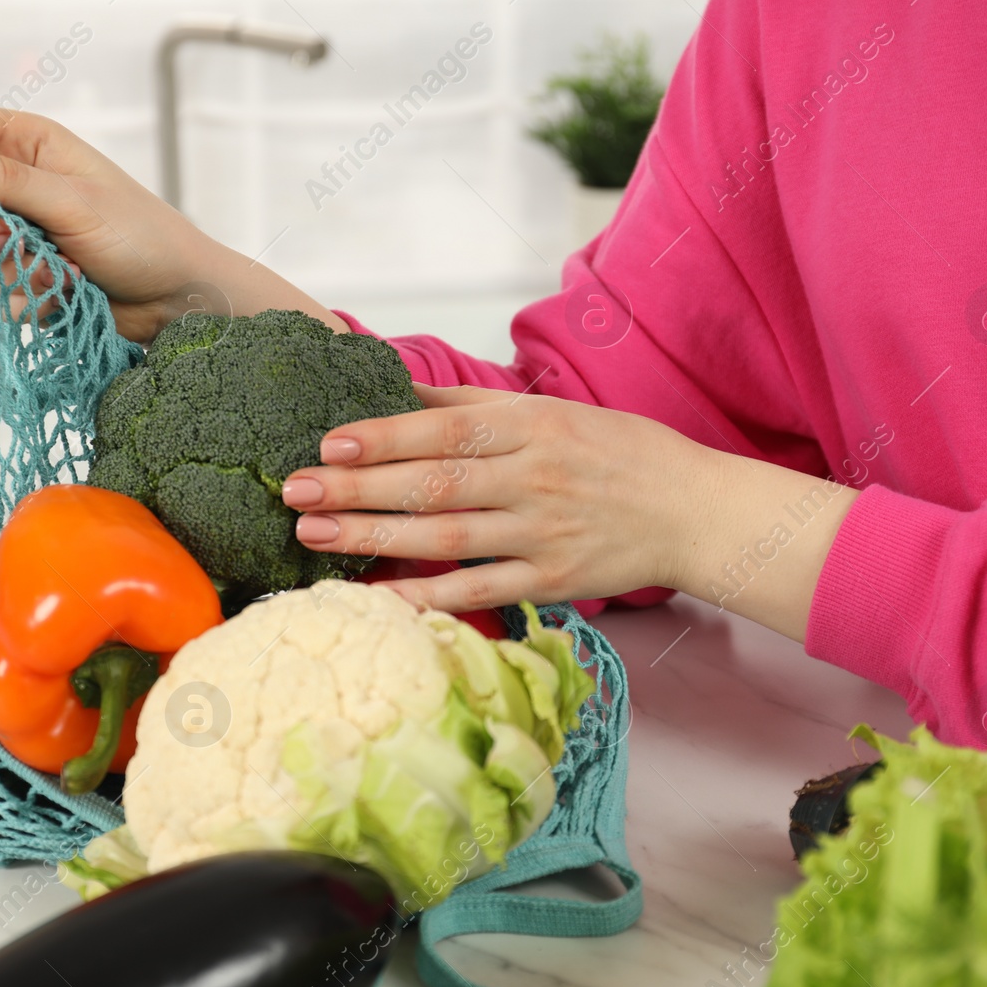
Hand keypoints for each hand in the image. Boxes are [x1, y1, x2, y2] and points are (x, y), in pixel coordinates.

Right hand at [0, 104, 346, 340]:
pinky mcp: (21, 272)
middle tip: (8, 240)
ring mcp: (15, 228)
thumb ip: (3, 182)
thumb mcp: (73, 203)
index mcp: (26, 140)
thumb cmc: (143, 240)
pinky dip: (19, 293)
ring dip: (4, 264)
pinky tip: (64, 291)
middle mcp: (13, 178)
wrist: (181, 302)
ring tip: (59, 269)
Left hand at [279, 383, 720, 612]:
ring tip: (314, 536)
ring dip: (374, 538)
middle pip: (433, 485)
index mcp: (531, 428)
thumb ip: (473, 408)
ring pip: (445, 539)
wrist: (692, 510)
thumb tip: (398, 391)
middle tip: (294, 492)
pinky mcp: (550, 582)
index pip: (442, 431)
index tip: (327, 443)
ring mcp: (541, 533)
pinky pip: (477, 591)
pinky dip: (425, 596)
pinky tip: (376, 595)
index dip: (382, 437)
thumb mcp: (550, 413)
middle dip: (357, 489)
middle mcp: (533, 478)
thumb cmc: (615, 454)